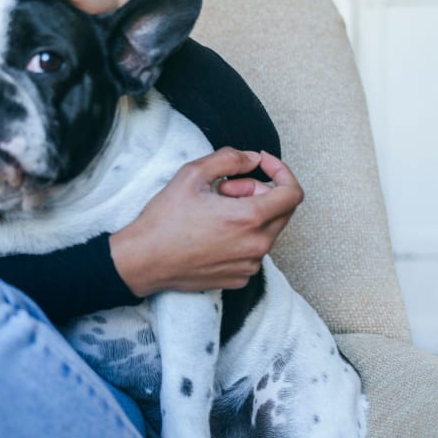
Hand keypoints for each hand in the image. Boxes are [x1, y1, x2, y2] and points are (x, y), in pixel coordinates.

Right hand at [109, 148, 302, 297]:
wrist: (144, 260)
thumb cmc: (164, 220)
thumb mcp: (191, 174)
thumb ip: (229, 159)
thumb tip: (253, 159)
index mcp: (249, 218)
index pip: (293, 193)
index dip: (281, 172)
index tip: (263, 164)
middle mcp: (256, 245)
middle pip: (282, 210)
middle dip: (260, 191)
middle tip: (226, 188)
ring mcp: (249, 265)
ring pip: (267, 230)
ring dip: (250, 214)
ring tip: (215, 211)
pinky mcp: (240, 278)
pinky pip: (253, 250)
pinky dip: (242, 236)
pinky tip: (213, 232)